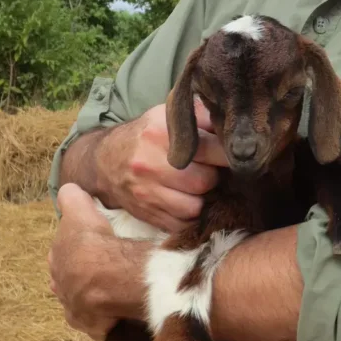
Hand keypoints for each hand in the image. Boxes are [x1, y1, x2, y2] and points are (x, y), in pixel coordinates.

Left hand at [49, 184, 148, 340]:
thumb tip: (69, 190)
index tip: (89, 243)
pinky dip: (107, 316)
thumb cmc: (94, 242)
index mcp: (57, 260)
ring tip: (113, 287)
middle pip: (69, 278)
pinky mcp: (95, 327)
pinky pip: (100, 321)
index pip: (62, 253)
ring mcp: (76, 310)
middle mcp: (61, 287)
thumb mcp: (79, 210)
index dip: (74, 246)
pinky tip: (118, 309)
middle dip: (80, 273)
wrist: (110, 277)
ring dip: (93, 295)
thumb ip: (71, 199)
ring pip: (82, 301)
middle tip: (102, 265)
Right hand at [95, 100, 227, 232]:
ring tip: (198, 186)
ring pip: (194, 207)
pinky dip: (189, 216)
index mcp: (160, 134)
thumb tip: (231, 128)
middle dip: (214, 177)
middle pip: (205, 181)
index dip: (227, 154)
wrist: (105, 161)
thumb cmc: (146, 136)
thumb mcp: (167, 116)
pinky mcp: (146, 214)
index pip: (211, 149)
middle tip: (211, 171)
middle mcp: (150, 164)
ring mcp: (146, 193)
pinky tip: (186, 200)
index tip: (235, 155)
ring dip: (202, 199)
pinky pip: (181, 224)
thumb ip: (200, 117)